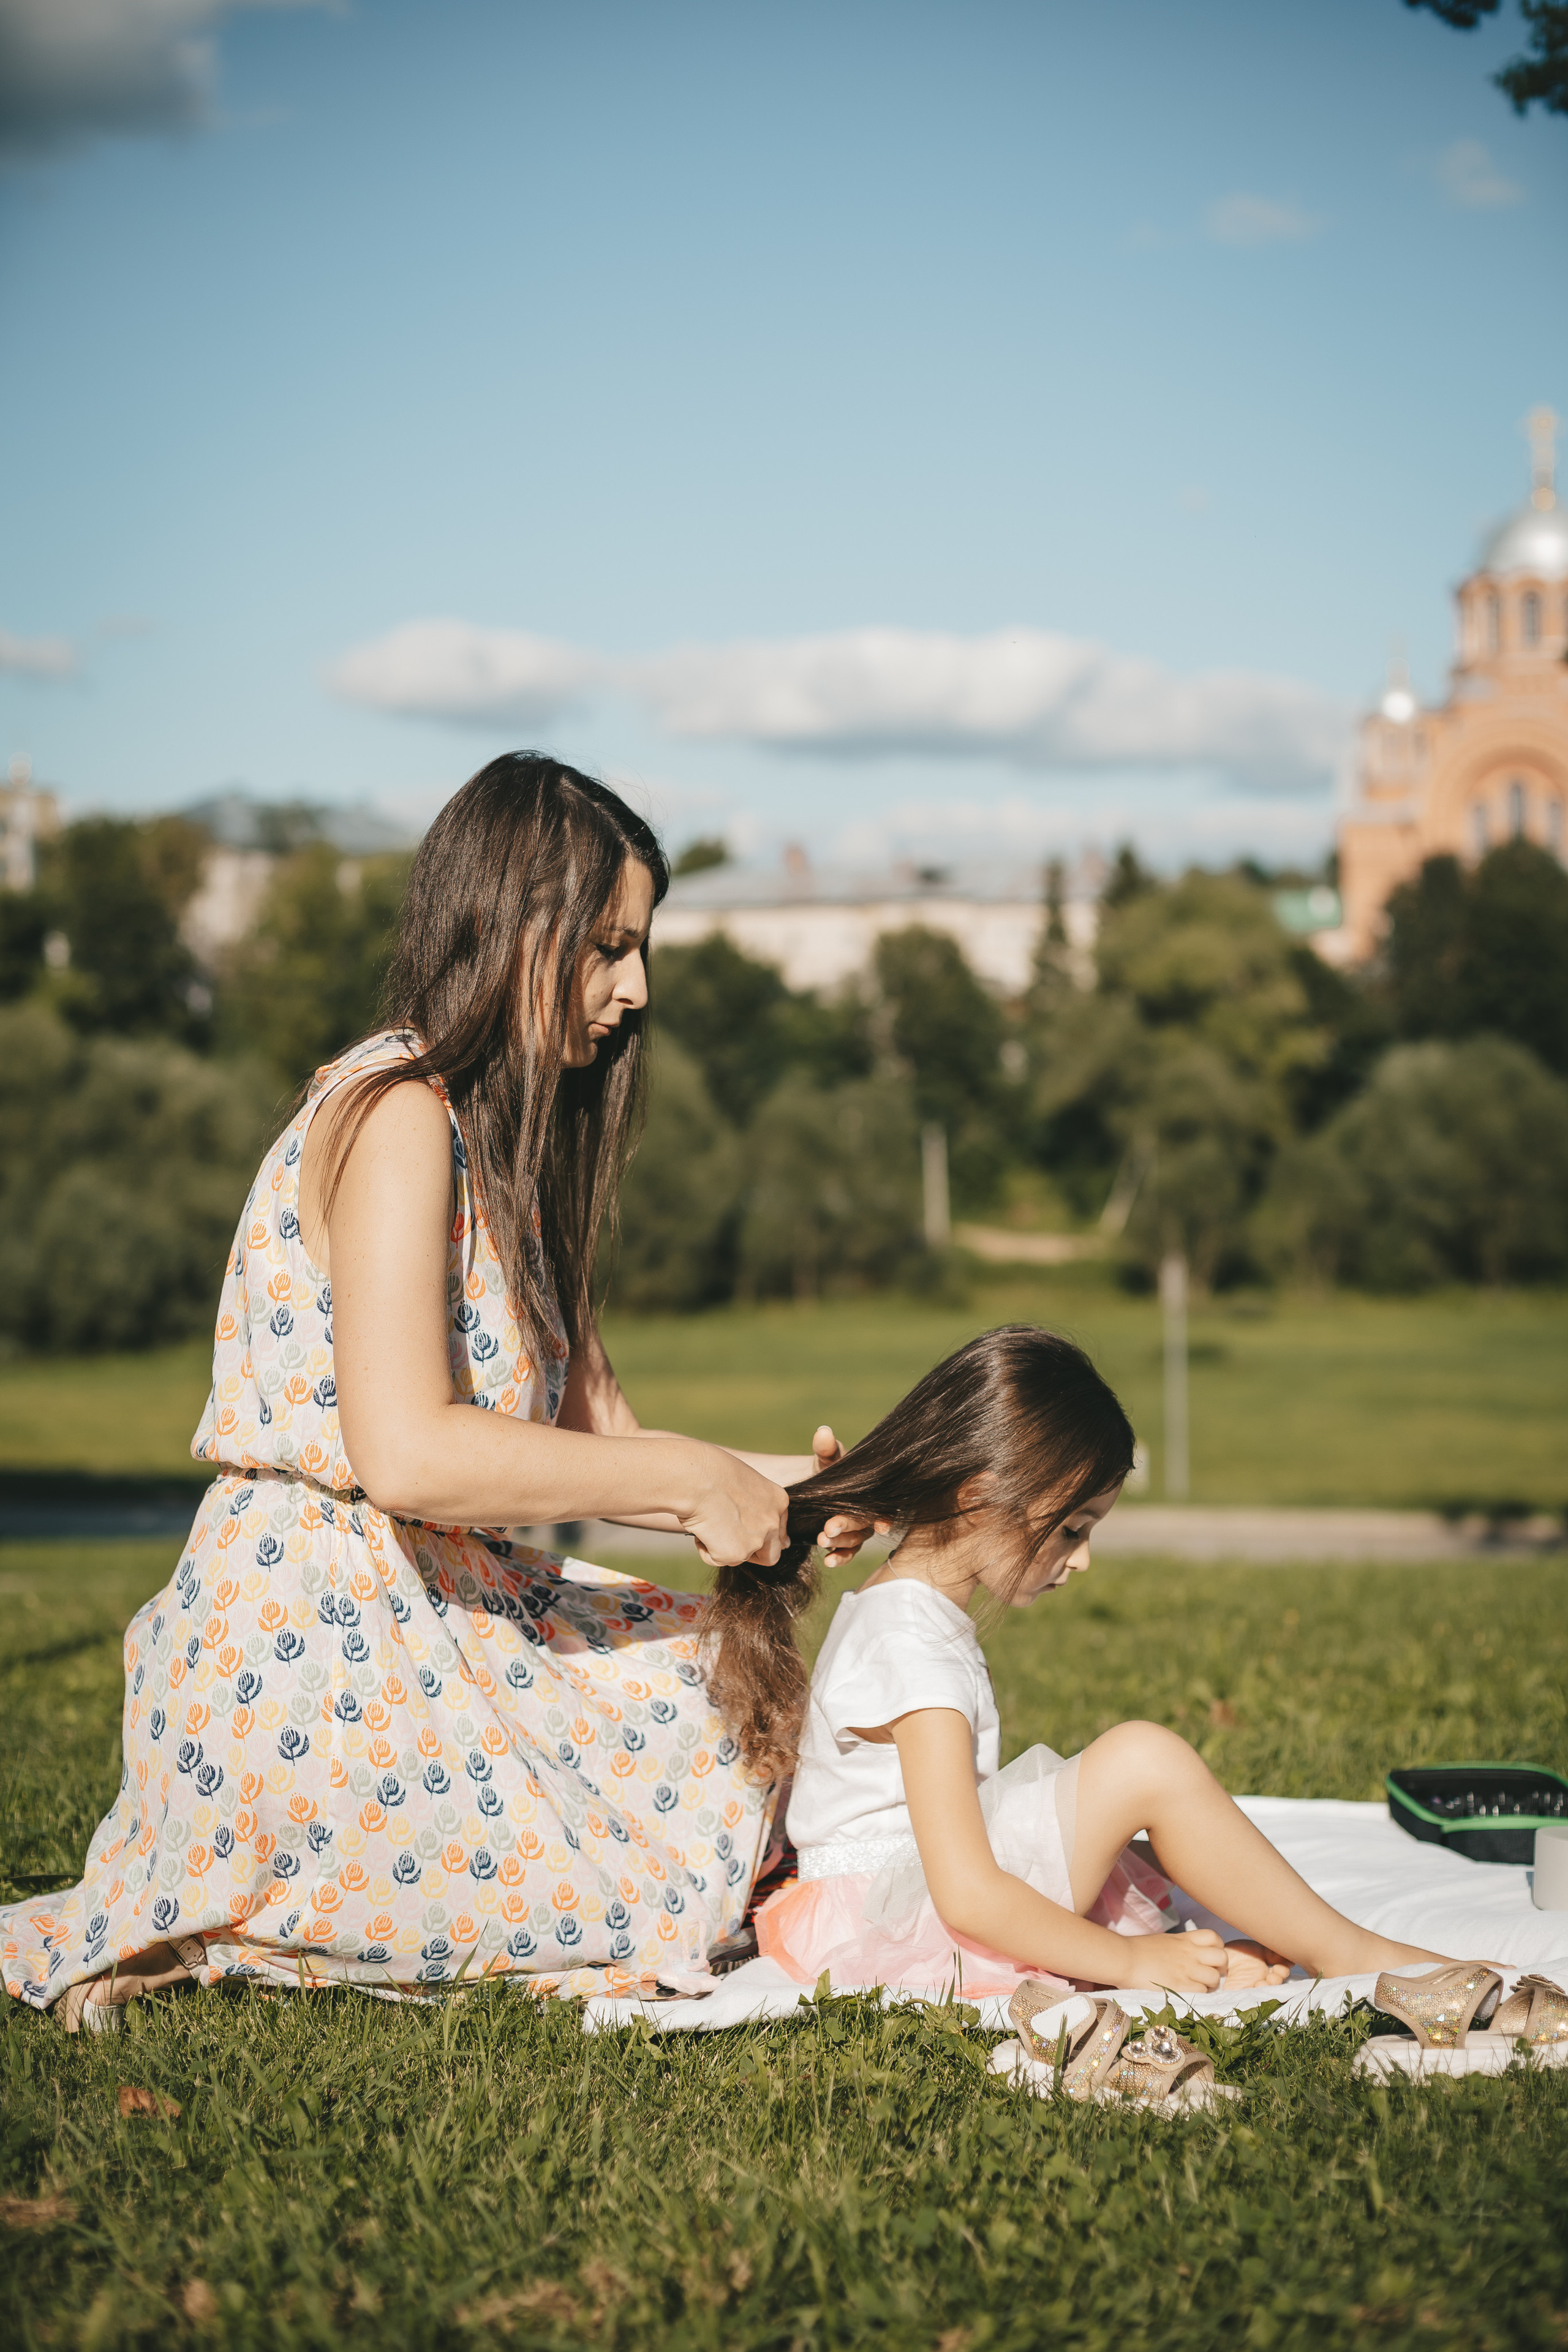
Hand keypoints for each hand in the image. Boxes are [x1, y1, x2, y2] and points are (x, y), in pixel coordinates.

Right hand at [677, 1442, 789, 1570]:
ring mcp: (756, 1540)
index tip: (752, 1538)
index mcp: (778, 1501)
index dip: (764, 1537)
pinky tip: (699, 1528)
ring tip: (707, 1523)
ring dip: (723, 1547)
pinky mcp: (735, 1553)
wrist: (696, 1478)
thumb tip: (743, 1522)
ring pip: (740, 1557)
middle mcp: (772, 1522)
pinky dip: (705, 1549)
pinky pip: (717, 1559)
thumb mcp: (742, 1483)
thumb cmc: (711, 1471)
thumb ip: (751, 1503)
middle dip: (753, 1555)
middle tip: (731, 1544)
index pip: (778, 1530)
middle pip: (771, 1554)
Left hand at [811, 1424, 890, 1567]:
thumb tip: (823, 1433)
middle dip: (847, 1527)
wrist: (816, 1488)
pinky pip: (845, 1554)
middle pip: (864, 1526)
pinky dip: (838, 1558)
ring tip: (822, 1540)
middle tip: (828, 1528)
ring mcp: (857, 1532)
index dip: (885, 1519)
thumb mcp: (826, 1459)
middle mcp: (869, 1516)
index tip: (880, 1526)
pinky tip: (827, 1561)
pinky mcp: (843, 1543)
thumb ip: (826, 1449)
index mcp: (872, 1495)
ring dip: (840, 1543)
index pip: (886, 1509)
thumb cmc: (829, 1470)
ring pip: (854, 1542)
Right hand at [1112, 1929, 1230, 1998]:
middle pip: (1222, 1957)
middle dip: (1221, 1967)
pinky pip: (1203, 1992)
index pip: (1214, 1937)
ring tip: (1200, 1987)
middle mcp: (1190, 1953)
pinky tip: (1190, 1994)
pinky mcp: (1181, 1986)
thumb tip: (1186, 1953)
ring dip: (1211, 1984)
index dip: (1218, 1947)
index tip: (1211, 1956)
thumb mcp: (1164, 1940)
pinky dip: (1200, 1994)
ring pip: (1215, 1978)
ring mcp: (1187, 1970)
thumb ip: (1180, 1945)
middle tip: (1211, 1973)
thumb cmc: (1138, 1949)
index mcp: (1185, 1939)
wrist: (1124, 1958)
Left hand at [1218, 1940, 1291, 1989]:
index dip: (1282, 1973)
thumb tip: (1291, 1958)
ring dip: (1266, 1989)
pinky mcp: (1238, 1994)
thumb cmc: (1237, 1952)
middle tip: (1273, 1976)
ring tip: (1263, 1982)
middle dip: (1276, 1982)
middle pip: (1273, 1987)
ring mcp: (1249, 1989)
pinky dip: (1254, 1994)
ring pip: (1263, 1993)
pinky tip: (1254, 1987)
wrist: (1216, 1953)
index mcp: (1266, 1972)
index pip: (1279, 1975)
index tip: (1281, 1967)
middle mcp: (1260, 1982)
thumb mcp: (1258, 1950)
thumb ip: (1273, 1953)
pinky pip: (1248, 1998)